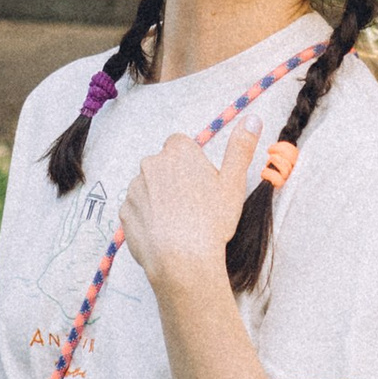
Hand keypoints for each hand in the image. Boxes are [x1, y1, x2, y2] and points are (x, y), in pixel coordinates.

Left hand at [119, 120, 256, 299]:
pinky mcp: (124, 212)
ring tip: (179, 223)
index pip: (181, 145)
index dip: (193, 163)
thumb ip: (241, 147)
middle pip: (164, 165)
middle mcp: (151, 163)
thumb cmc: (211, 220)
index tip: (203, 184)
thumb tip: (252, 118)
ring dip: (160, 199)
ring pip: (150, 187)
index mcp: (178, 151)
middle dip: (175, 179)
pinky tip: (164, 234)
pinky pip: (137, 210)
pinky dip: (148, 218)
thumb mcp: (233, 182)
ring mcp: (134, 188)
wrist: (182, 260)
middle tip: (194, 206)